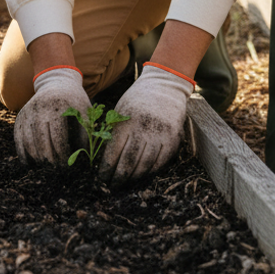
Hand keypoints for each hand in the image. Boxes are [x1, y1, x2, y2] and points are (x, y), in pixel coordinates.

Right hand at [14, 66, 89, 165]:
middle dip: (50, 161)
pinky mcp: (19, 118)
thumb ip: (86, 134)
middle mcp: (39, 109)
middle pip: (41, 142)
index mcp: (57, 106)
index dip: (63, 155)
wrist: (56, 82)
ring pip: (28, 143)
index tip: (69, 167)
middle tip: (57, 173)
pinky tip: (32, 166)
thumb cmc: (75, 101)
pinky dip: (24, 155)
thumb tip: (84, 161)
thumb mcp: (85, 112)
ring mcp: (27, 113)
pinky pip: (18, 141)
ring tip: (47, 171)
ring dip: (37, 160)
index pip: (58, 137)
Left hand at [98, 64, 193, 185]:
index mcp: (126, 121)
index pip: (113, 152)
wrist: (164, 86)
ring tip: (126, 184)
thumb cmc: (137, 100)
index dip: (107, 168)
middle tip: (112, 187)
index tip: (101, 178)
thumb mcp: (121, 110)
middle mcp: (143, 129)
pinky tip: (142, 176)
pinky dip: (150, 172)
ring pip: (145, 165)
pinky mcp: (173, 139)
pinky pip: (161, 162)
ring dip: (134, 178)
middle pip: (129, 162)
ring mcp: (160, 134)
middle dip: (119, 177)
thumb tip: (102, 157)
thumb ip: (113, 131)